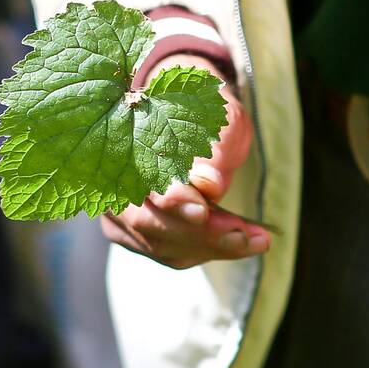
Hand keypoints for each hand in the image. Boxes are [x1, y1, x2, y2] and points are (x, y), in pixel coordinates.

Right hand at [101, 54, 269, 268]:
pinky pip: (172, 253)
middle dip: (199, 233)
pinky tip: (244, 242)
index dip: (171, 199)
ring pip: (161, 245)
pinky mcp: (140, 236)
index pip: (139, 181)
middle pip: (147, 223)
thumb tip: (210, 185)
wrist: (190, 118)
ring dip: (212, 247)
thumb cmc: (205, 114)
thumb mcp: (221, 118)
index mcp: (120, 142)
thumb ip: (215, 150)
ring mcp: (120, 214)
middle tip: (244, 233)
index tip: (203, 210)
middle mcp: (110, 183)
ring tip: (257, 238)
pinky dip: (209, 251)